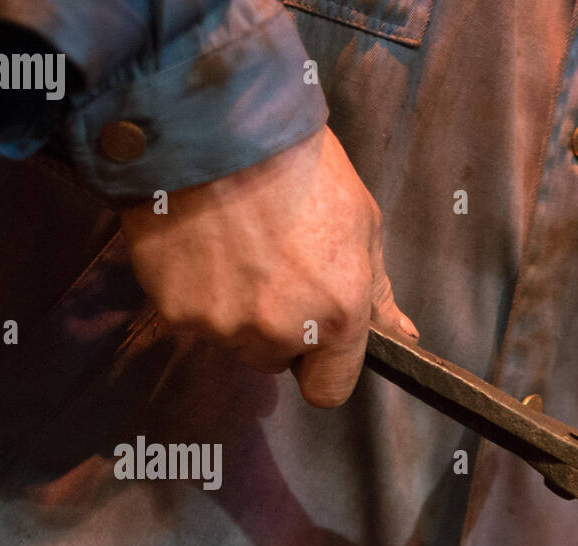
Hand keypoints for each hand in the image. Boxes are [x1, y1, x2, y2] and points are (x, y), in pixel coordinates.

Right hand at [118, 126, 415, 407]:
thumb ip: (377, 293)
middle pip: (276, 360)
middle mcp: (280, 332)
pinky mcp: (174, 312)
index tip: (315, 340)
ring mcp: (223, 326)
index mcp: (336, 317)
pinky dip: (193, 292)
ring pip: (232, 340)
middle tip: (268, 268)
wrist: (212, 121)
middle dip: (275, 327)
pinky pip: (190, 319)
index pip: (329, 391)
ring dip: (234, 310)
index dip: (322, 366)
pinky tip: (199, 246)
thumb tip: (403, 336)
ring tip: (232, 250)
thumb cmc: (298, 165)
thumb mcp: (362, 222)